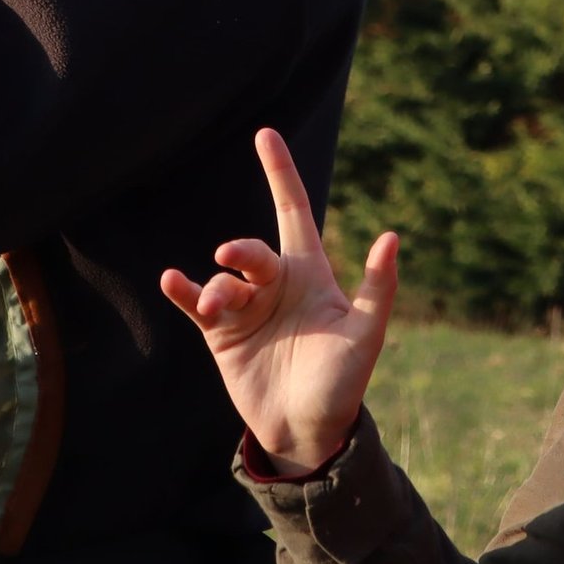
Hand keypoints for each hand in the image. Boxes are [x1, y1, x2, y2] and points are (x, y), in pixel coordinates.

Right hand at [160, 127, 398, 475]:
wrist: (307, 430)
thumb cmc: (343, 382)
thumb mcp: (365, 334)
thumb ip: (378, 288)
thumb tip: (392, 236)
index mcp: (309, 274)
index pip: (293, 210)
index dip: (280, 173)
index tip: (265, 134)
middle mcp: (274, 284)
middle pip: (251, 249)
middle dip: (240, 249)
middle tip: (232, 257)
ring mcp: (246, 308)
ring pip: (223, 279)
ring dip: (216, 286)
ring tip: (218, 305)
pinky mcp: (221, 334)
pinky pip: (196, 303)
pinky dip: (184, 290)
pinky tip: (171, 281)